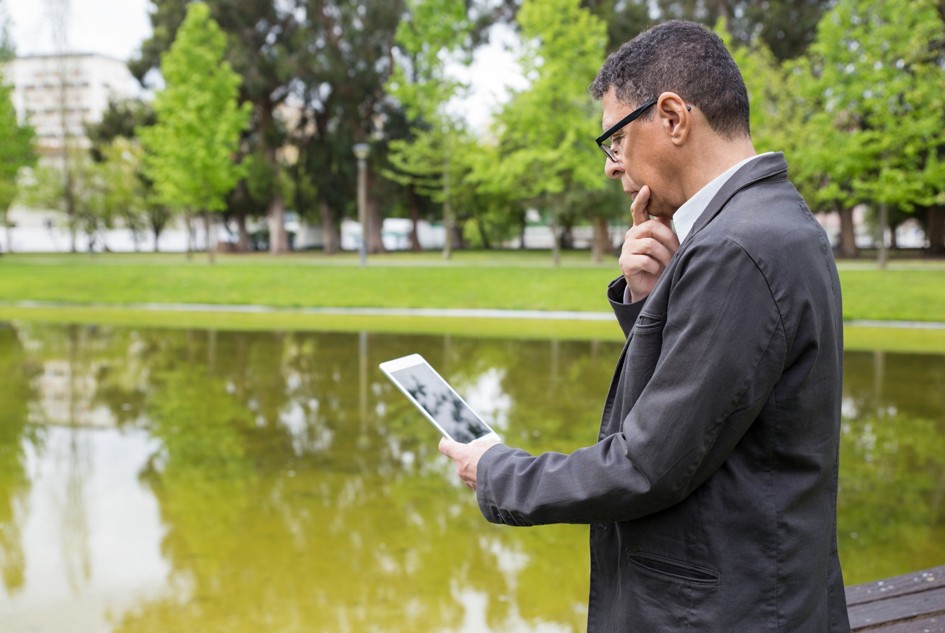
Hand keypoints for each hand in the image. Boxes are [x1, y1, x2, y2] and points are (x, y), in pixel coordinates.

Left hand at [438, 434, 501, 489]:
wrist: (506, 478)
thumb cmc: (497, 457)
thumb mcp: (489, 444)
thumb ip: (478, 445)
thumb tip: (474, 447)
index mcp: (461, 455)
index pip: (445, 446)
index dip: (446, 441)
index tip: (448, 437)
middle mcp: (460, 469)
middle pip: (459, 459)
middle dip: (468, 456)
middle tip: (480, 451)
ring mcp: (467, 480)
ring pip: (468, 471)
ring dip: (475, 467)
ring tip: (489, 463)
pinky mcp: (475, 489)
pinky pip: (475, 480)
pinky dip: (481, 476)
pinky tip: (492, 473)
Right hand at [619, 186, 679, 301]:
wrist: (650, 287)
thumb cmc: (660, 262)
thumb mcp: (664, 243)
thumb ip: (666, 227)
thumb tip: (679, 209)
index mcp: (641, 228)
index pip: (638, 211)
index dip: (641, 200)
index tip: (646, 189)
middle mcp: (631, 235)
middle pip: (651, 227)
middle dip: (669, 239)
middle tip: (677, 252)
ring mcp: (626, 248)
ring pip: (650, 245)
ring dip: (664, 256)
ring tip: (669, 264)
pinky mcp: (625, 262)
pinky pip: (645, 260)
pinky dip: (655, 267)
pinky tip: (656, 271)